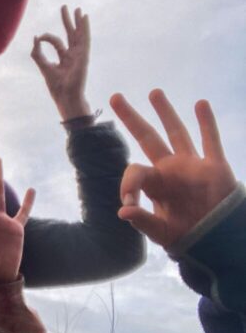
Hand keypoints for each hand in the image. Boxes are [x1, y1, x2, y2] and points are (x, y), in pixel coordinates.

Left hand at [31, 6, 92, 119]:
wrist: (66, 96)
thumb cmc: (56, 86)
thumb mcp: (44, 67)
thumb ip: (37, 53)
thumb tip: (35, 38)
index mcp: (65, 58)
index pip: (56, 42)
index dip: (47, 37)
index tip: (39, 37)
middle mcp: (73, 55)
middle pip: (71, 34)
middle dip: (68, 21)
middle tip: (65, 7)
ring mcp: (80, 55)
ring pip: (79, 34)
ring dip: (78, 21)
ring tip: (78, 9)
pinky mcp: (84, 56)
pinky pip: (85, 38)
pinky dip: (85, 28)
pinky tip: (85, 18)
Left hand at [109, 90, 236, 247]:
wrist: (216, 239)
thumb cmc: (186, 236)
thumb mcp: (160, 231)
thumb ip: (142, 220)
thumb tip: (122, 212)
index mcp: (155, 184)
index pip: (135, 171)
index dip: (127, 184)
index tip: (126, 202)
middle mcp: (170, 169)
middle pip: (147, 137)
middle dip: (132, 118)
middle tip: (116, 97)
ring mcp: (192, 165)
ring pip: (177, 132)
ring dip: (165, 112)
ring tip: (153, 92)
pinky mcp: (215, 167)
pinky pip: (210, 140)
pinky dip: (206, 122)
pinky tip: (200, 104)